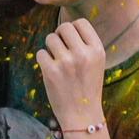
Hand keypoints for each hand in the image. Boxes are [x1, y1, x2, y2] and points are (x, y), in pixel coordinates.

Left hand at [36, 17, 109, 131]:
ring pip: (50, 38)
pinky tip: (50, 69)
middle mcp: (83, 54)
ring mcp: (66, 62)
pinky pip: (40, 53)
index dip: (72, 28)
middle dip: (59, 34)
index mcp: (97, 50)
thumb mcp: (97, 63)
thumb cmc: (88, 87)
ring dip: (50, 47)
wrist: (82, 115)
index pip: (81, 23)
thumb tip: (66, 28)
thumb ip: (86, 45)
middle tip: (59, 46)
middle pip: (64, 27)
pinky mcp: (51, 71)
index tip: (70, 38)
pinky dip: (43, 59)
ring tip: (56, 60)